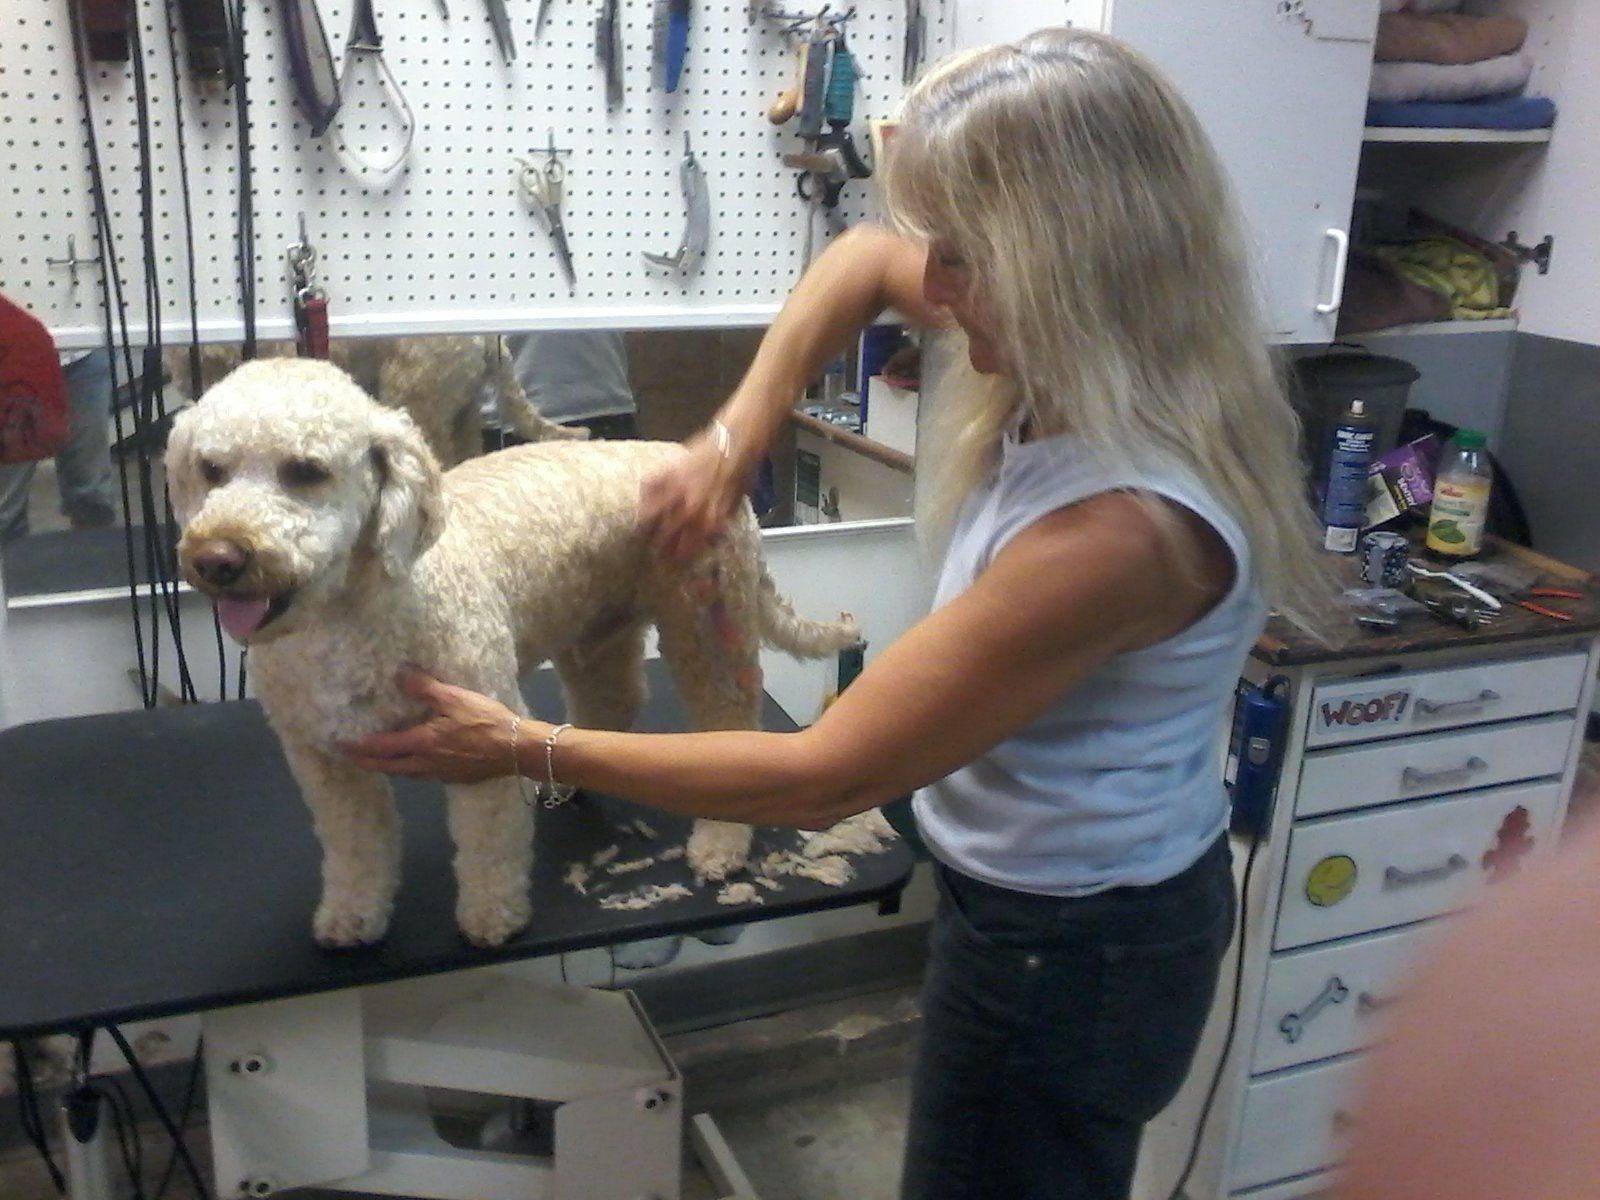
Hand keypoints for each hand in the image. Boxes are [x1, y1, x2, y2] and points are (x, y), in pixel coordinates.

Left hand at [342, 666, 531, 782]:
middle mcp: (425, 764)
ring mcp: (441, 775)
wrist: (516, 749)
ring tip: (379, 760)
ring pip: (406, 774)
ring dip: (389, 767)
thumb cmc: (485, 721)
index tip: (340, 745)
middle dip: (367, 763)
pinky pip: (424, 775)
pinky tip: (417, 762)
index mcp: (421, 744)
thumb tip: (398, 674)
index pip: (380, 748)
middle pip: (389, 767)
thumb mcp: (455, 698)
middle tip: (351, 757)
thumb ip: (424, 688)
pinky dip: (411, 769)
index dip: (358, 747)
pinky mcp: (456, 778)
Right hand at [638, 426, 745, 563]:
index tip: (674, 562)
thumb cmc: (740, 474)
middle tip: (654, 551)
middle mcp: (691, 509)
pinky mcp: (669, 472)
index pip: (688, 548)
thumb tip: (708, 536)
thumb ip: (719, 522)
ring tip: (641, 529)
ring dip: (645, 524)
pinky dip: (645, 493)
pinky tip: (644, 497)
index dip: (679, 558)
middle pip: (666, 535)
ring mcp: (677, 490)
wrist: (734, 444)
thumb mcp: (734, 505)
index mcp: (709, 521)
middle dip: (658, 547)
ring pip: (652, 514)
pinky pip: (649, 486)